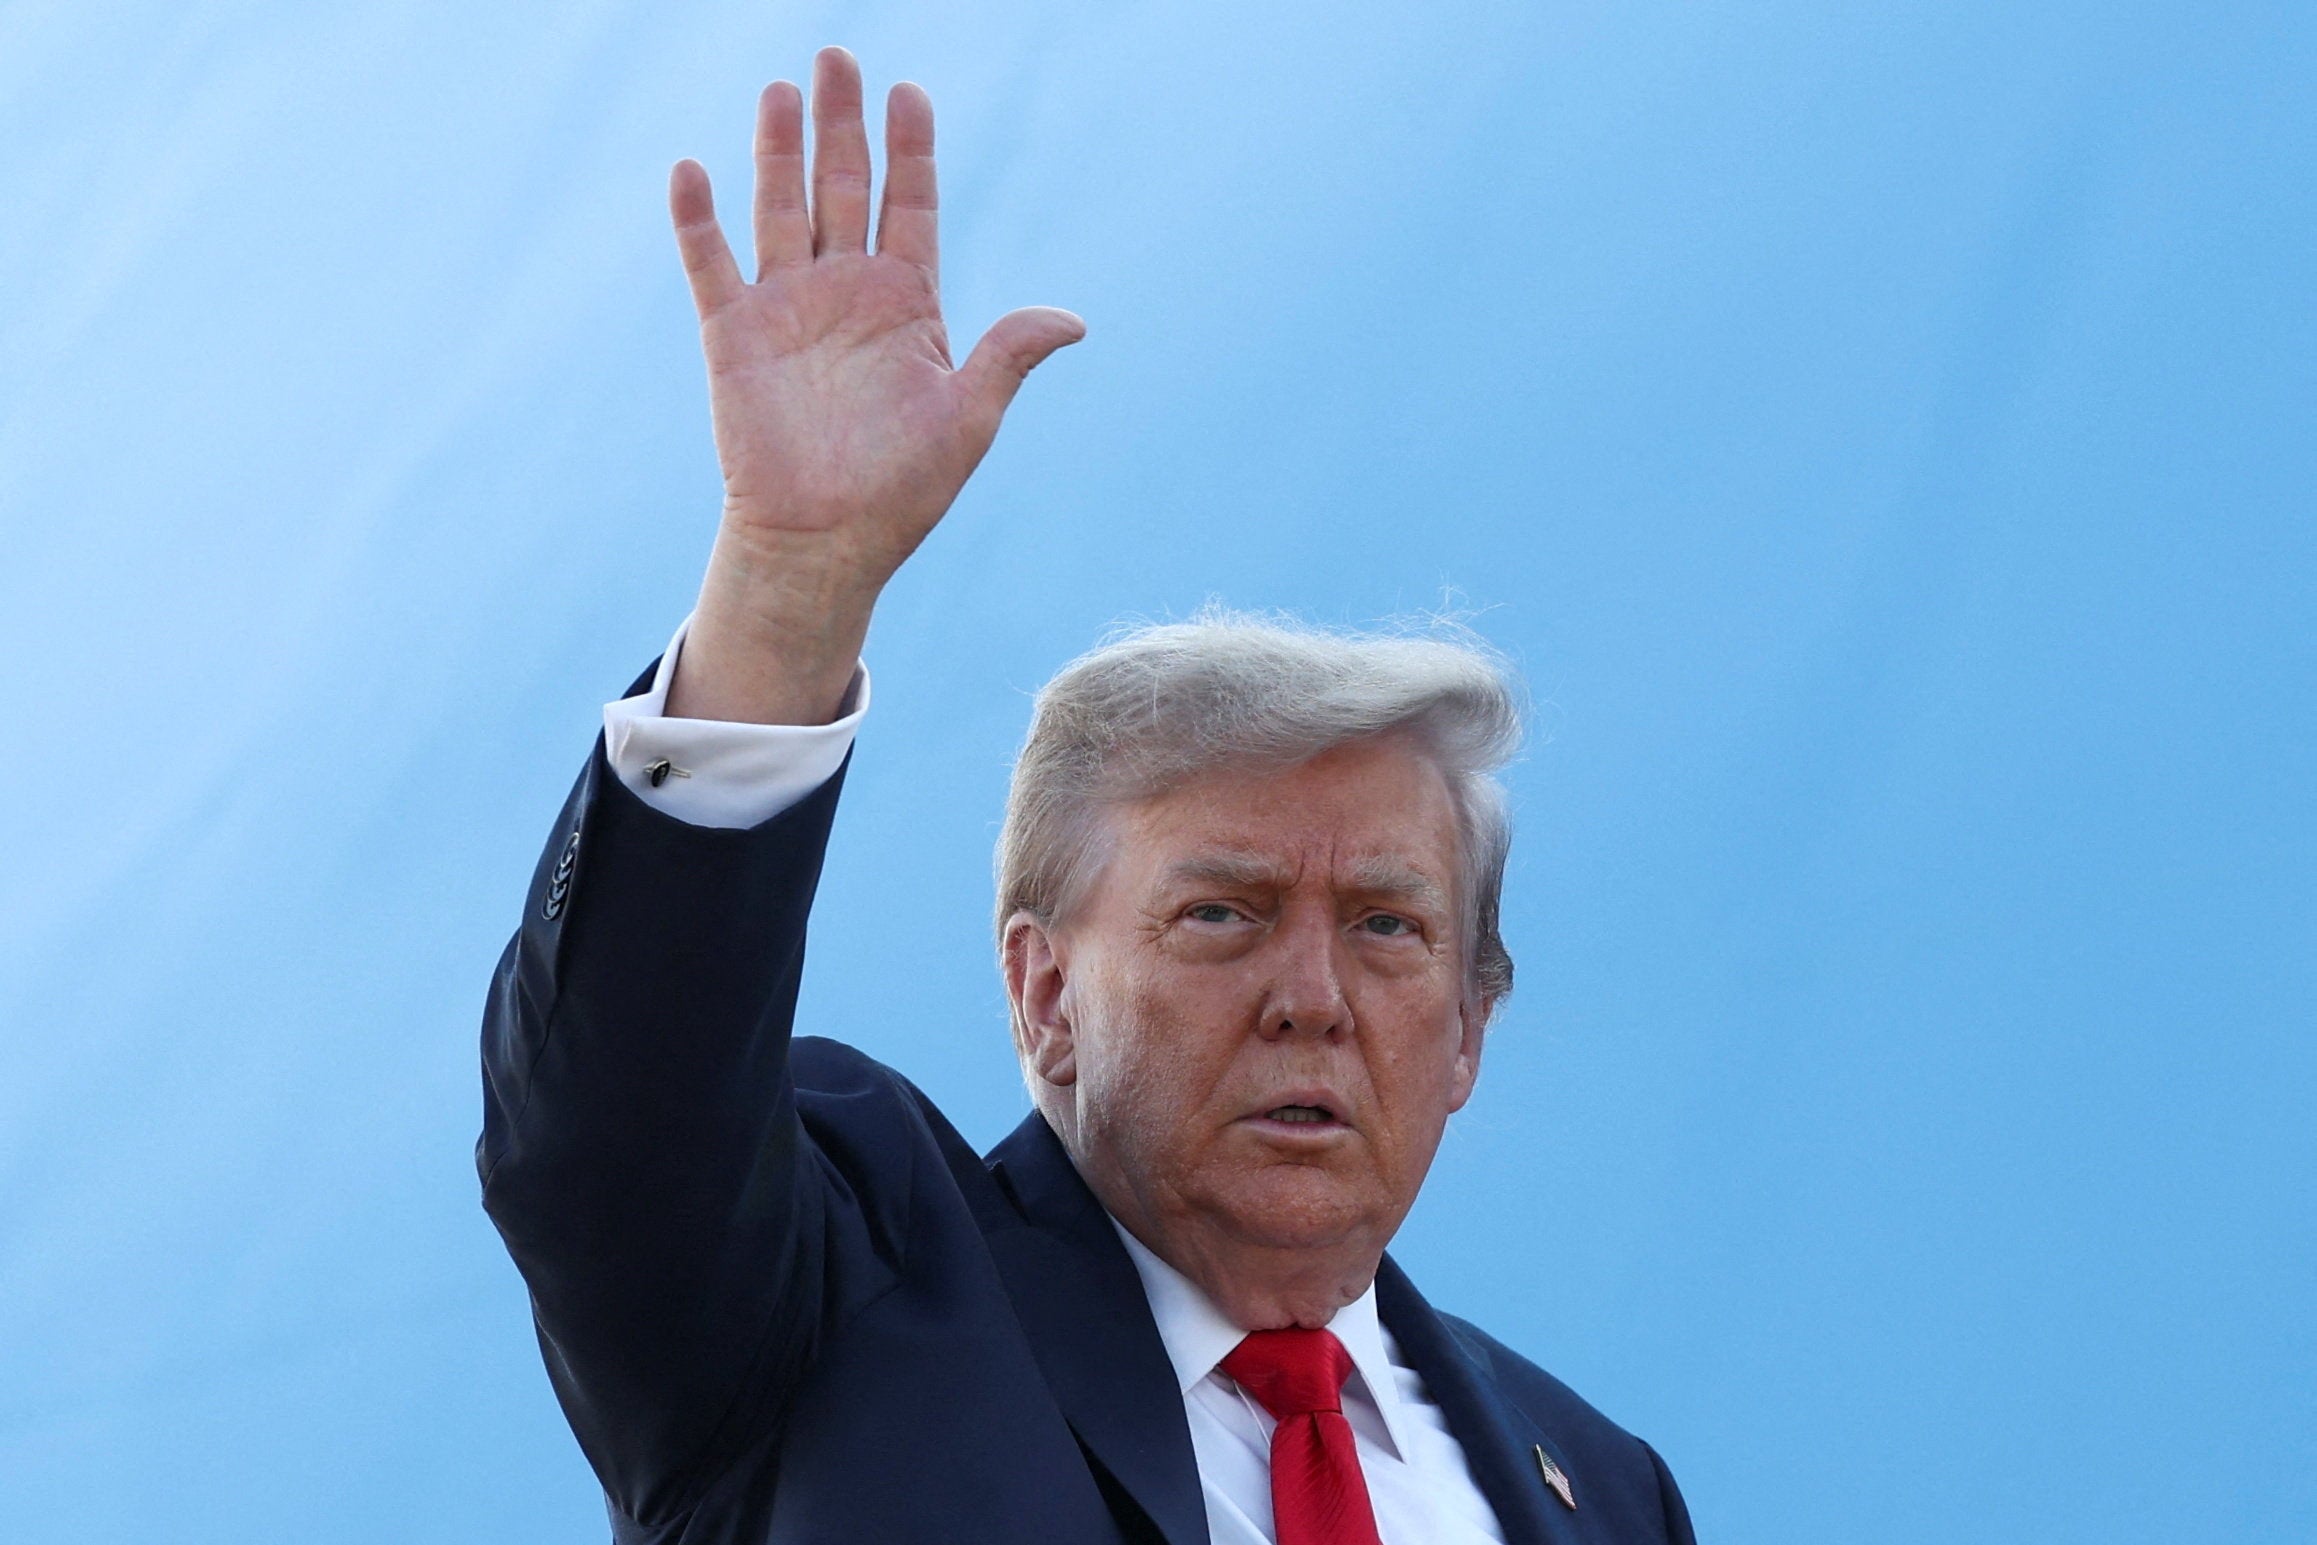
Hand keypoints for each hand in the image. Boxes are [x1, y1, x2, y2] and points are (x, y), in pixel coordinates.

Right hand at [665, 48, 1084, 723]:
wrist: (826, 545)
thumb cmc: (903, 492)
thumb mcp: (968, 420)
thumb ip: (1007, 356)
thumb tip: (1073, 320)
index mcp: (907, 304)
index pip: (911, 206)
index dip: (911, 149)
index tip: (911, 93)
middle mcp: (846, 293)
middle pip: (844, 186)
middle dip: (842, 123)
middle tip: (838, 56)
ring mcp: (787, 309)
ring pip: (781, 208)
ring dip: (779, 150)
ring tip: (780, 89)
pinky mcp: (733, 338)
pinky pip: (711, 266)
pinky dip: (699, 220)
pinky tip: (694, 169)